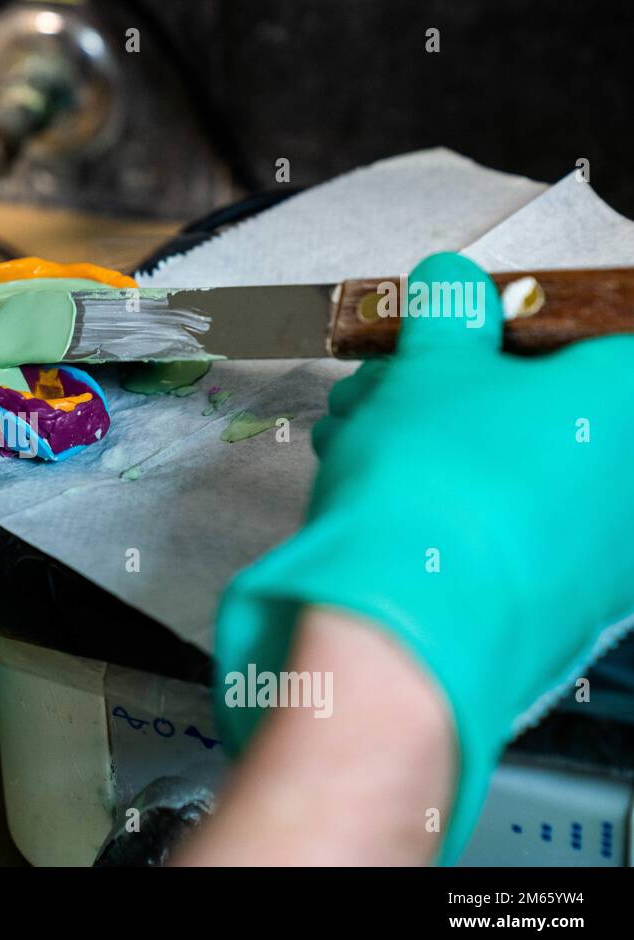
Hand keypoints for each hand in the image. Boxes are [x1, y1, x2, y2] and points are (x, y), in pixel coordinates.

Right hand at [214, 252, 633, 860]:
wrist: (401, 632)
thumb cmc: (435, 485)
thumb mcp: (433, 368)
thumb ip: (451, 315)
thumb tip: (454, 282)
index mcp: (630, 404)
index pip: (591, 335)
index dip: (510, 327)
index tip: (456, 333)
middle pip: (545, 407)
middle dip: (452, 387)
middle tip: (386, 385)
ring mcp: (612, 555)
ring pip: (519, 471)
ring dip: (437, 443)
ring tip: (358, 436)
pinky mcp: (566, 609)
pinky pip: (512, 531)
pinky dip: (454, 503)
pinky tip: (380, 492)